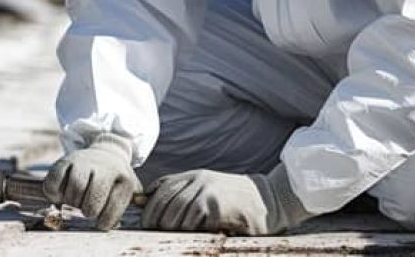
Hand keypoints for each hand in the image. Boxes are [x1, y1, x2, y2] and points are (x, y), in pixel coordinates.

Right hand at [42, 133, 141, 230]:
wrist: (106, 153)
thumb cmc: (114, 182)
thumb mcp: (125, 194)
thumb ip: (119, 212)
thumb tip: (109, 226)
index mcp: (124, 179)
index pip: (115, 205)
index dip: (106, 220)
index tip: (101, 224)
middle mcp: (105, 167)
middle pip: (95, 196)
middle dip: (89, 210)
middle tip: (87, 211)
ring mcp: (85, 161)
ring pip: (76, 186)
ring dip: (72, 201)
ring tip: (75, 202)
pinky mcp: (66, 160)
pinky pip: (55, 178)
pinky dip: (54, 192)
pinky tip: (60, 195)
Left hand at [141, 165, 313, 234]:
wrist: (269, 200)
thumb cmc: (234, 200)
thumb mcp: (206, 188)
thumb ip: (181, 191)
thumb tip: (145, 201)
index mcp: (194, 176)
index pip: (162, 189)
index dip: (151, 208)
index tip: (146, 224)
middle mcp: (200, 180)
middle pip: (167, 202)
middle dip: (158, 221)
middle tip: (154, 235)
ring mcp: (209, 192)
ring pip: (179, 212)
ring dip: (172, 228)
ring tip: (170, 239)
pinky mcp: (219, 207)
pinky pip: (195, 221)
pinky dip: (189, 231)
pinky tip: (191, 237)